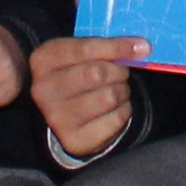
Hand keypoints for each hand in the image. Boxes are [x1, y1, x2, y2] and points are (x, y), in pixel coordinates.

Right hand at [30, 32, 145, 160]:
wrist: (63, 114)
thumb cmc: (76, 74)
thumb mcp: (80, 53)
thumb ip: (106, 46)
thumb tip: (142, 47)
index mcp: (43, 60)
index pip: (85, 48)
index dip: (117, 46)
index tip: (143, 47)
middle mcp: (44, 90)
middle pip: (98, 73)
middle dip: (118, 71)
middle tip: (120, 73)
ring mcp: (56, 117)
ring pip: (109, 96)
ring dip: (122, 91)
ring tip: (115, 91)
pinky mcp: (74, 139)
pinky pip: (116, 119)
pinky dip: (123, 111)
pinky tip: (114, 109)